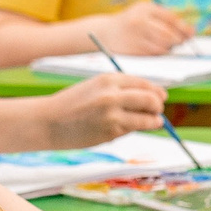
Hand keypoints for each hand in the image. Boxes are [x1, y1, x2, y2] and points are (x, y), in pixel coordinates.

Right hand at [38, 72, 165, 147]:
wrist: (49, 121)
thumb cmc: (72, 104)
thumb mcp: (95, 87)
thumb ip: (119, 90)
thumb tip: (150, 97)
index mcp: (109, 79)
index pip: (143, 83)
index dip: (156, 91)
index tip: (161, 97)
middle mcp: (113, 94)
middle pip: (150, 99)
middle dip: (158, 106)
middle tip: (158, 112)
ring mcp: (113, 114)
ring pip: (147, 118)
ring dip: (154, 121)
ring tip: (154, 122)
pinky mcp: (111, 132)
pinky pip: (132, 130)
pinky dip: (134, 130)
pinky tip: (124, 129)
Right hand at [93, 1, 192, 56]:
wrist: (106, 33)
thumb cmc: (132, 22)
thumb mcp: (146, 12)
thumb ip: (166, 18)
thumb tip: (191, 31)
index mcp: (145, 9)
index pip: (171, 19)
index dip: (183, 28)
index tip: (191, 33)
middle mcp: (139, 22)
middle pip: (168, 35)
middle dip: (178, 40)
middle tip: (180, 41)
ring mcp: (135, 38)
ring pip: (162, 47)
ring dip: (170, 48)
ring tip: (168, 45)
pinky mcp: (133, 51)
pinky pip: (154, 55)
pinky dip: (160, 54)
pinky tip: (157, 50)